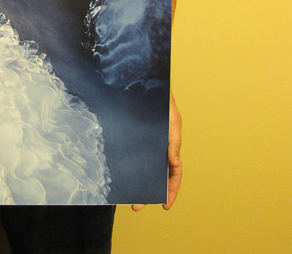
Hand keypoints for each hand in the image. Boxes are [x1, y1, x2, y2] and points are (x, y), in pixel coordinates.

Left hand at [131, 91, 181, 211]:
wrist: (146, 84)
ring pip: (140, 168)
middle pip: (155, 176)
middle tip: (136, 207)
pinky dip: (125, 167)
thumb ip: (173, 142)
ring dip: (134, 182)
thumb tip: (174, 162)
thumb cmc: (164, 103)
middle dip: (148, 193)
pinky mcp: (131, 138)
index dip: (171, 191)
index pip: (174, 174)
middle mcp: (157, 149)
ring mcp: (144, 144)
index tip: (164, 206)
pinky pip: (129, 155)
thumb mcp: (172, 121)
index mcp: (170, 148)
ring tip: (124, 195)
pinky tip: (117, 175)